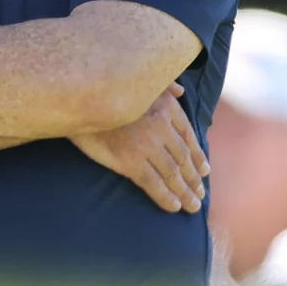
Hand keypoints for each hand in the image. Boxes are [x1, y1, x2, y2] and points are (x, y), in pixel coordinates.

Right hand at [71, 84, 208, 212]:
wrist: (81, 99)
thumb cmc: (109, 88)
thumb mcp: (142, 78)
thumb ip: (164, 85)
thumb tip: (181, 91)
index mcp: (167, 108)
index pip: (188, 137)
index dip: (198, 156)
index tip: (205, 171)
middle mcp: (161, 128)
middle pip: (183, 158)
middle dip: (193, 178)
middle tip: (200, 194)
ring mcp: (147, 146)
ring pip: (172, 173)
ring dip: (185, 192)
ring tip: (193, 206)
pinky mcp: (129, 161)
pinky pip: (153, 183)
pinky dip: (165, 196)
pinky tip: (174, 206)